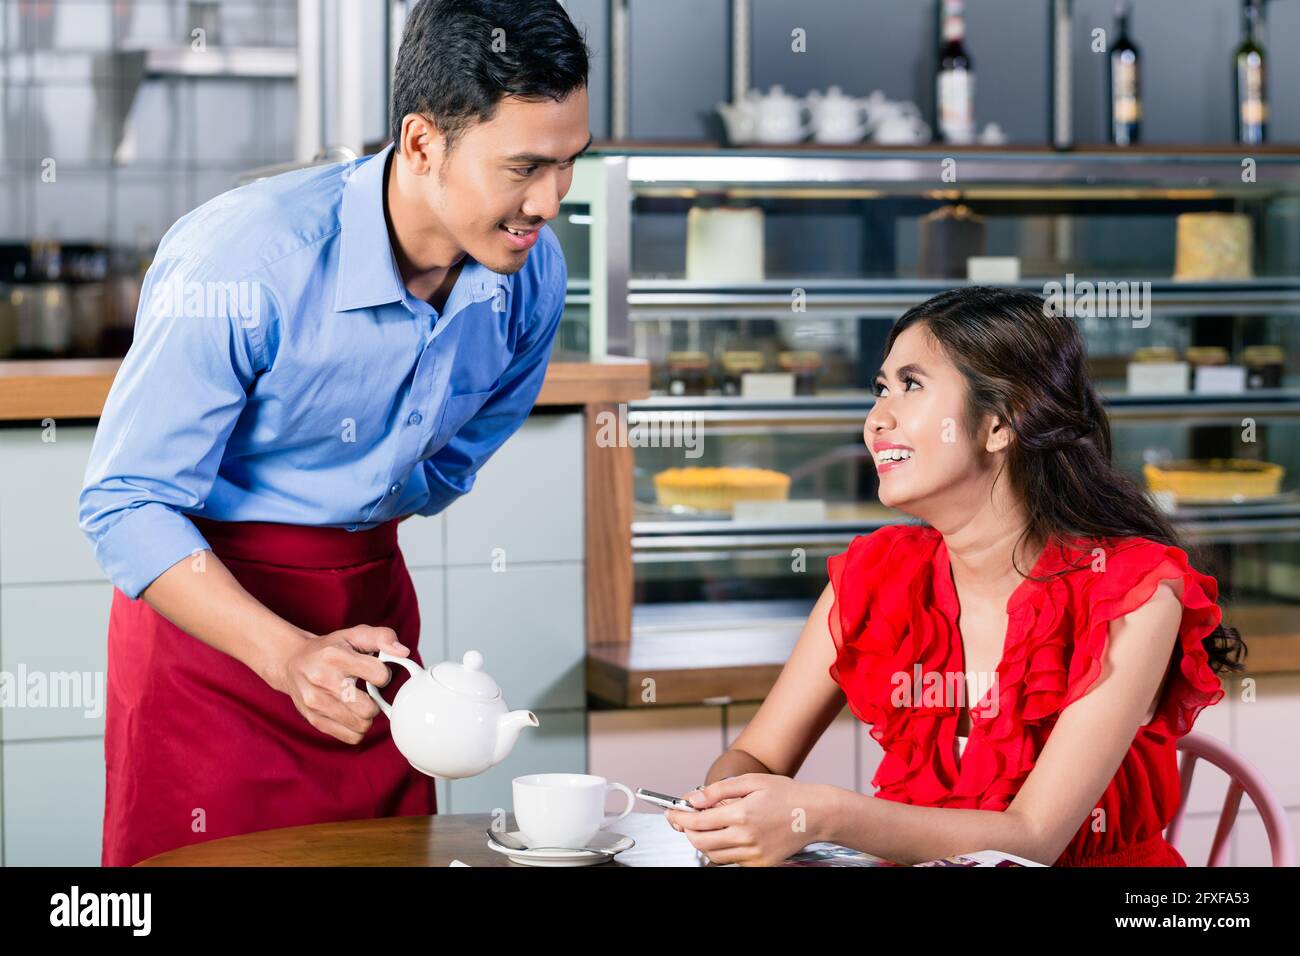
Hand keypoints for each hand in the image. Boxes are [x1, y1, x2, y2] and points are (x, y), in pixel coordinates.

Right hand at [265, 624, 408, 744]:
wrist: (291, 662)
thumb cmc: (328, 649)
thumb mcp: (354, 634)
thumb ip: (382, 637)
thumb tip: (403, 652)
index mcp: (335, 656)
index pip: (379, 675)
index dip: (383, 675)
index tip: (375, 673)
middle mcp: (323, 680)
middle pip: (369, 708)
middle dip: (375, 701)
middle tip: (367, 692)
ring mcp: (316, 703)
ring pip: (361, 725)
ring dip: (366, 716)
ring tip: (358, 703)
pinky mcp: (314, 720)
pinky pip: (350, 737)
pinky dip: (356, 729)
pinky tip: (350, 714)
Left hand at [664, 773, 829, 865]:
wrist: (815, 814)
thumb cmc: (785, 794)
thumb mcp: (751, 781)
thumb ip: (718, 791)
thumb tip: (693, 799)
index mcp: (741, 815)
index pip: (697, 823)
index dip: (680, 818)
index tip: (672, 813)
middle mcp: (746, 838)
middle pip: (700, 842)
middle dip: (687, 831)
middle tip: (683, 820)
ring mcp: (754, 854)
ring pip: (714, 855)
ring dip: (703, 842)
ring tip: (707, 826)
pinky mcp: (761, 864)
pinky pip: (732, 861)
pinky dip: (724, 850)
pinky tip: (728, 835)